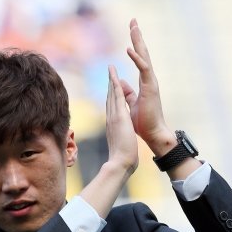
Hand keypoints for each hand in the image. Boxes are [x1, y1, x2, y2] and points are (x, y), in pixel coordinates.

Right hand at [106, 60, 138, 175]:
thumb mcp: (120, 144)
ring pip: (112, 95)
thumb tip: (119, 138)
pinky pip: (117, 97)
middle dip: (110, 84)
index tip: (112, 85)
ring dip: (112, 80)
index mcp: (113, 124)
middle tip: (109, 71)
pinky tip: (116, 77)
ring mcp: (114, 116)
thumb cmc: (122, 157)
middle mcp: (111, 118)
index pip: (112, 106)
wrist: (120, 162)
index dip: (111, 95)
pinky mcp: (119, 116)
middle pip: (110, 97)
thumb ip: (119, 138)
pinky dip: (116, 86)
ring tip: (111, 68)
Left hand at [110, 19, 174, 156]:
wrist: (153, 133)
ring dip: (138, 41)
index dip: (135, 44)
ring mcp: (151, 82)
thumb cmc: (143, 121)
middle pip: (143, 52)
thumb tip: (120, 83)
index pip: (139, 58)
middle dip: (137, 36)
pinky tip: (129, 48)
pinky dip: (137, 58)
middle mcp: (149, 79)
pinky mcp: (150, 87)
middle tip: (133, 20)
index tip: (131, 30)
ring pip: (145, 56)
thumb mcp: (131, 103)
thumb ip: (127, 92)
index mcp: (144, 81)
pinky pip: (143, 69)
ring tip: (133, 26)